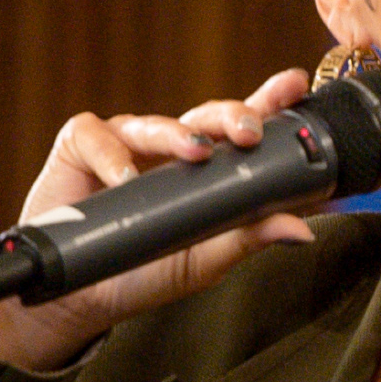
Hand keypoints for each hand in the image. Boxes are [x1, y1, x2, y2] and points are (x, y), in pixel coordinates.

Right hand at [0, 68, 315, 372]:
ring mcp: (126, 143)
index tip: (295, 86)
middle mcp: (170, 149)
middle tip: (249, 131)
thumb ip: (249, 240)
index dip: (268, 105)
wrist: (78, 296)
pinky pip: (100, 137)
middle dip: (233, 115)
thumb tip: (303, 230)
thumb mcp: (204, 260)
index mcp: (206, 169)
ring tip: (197, 151)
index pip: (242, 131)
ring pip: (157, 123)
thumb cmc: (144, 271)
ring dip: (178, 134)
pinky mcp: (82, 145)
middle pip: (208, 117)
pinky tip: (123, 178)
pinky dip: (112, 156)